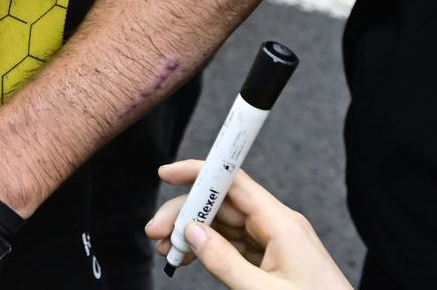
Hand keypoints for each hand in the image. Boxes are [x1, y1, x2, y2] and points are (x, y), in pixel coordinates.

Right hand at [145, 161, 351, 289]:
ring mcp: (276, 242)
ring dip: (192, 234)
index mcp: (281, 224)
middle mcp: (278, 225)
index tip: (166, 175)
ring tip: (166, 251)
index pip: (234, 182)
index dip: (198, 173)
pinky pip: (233, 244)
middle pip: (221, 205)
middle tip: (155, 233)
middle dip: (185, 215)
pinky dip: (209, 249)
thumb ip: (224, 262)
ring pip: (223, 225)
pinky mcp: (273, 259)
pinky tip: (189, 258)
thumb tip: (191, 232)